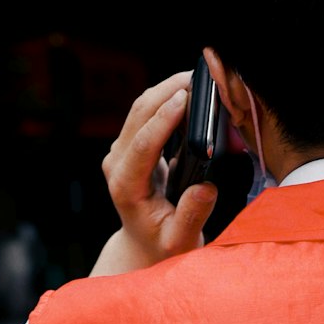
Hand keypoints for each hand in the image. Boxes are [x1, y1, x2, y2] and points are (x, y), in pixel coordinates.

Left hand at [93, 71, 217, 276]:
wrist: (143, 246)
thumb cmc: (163, 245)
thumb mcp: (180, 240)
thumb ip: (192, 215)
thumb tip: (205, 187)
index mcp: (126, 186)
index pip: (143, 144)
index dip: (164, 119)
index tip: (186, 98)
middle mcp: (117, 164)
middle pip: (140, 114)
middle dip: (168, 90)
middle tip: (201, 77)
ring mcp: (121, 151)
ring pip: (142, 107)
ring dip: (169, 89)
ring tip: (200, 80)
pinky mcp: (131, 145)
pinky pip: (148, 113)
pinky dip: (168, 98)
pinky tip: (191, 93)